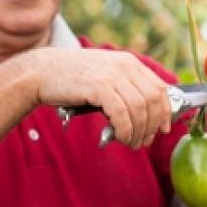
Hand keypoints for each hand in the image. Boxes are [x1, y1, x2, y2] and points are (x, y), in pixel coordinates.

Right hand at [21, 49, 172, 148]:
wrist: (42, 72)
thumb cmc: (72, 79)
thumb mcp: (105, 77)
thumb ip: (125, 89)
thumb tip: (146, 116)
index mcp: (129, 62)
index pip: (160, 88)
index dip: (165, 111)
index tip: (163, 128)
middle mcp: (125, 66)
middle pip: (153, 100)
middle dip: (153, 125)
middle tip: (144, 141)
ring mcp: (112, 75)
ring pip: (140, 109)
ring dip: (139, 131)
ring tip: (132, 143)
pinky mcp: (99, 86)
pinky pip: (122, 114)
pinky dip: (125, 129)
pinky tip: (121, 137)